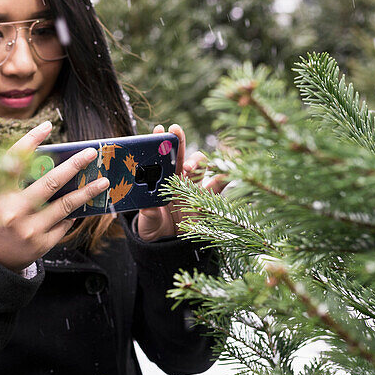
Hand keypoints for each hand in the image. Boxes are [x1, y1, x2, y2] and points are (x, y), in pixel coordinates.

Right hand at [0, 121, 109, 272]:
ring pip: (66, 205)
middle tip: (91, 153)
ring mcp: (28, 229)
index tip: (48, 126)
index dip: (31, 140)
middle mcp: (12, 210)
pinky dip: (71, 214)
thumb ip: (9, 180)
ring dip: (87, 191)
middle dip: (75, 165)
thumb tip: (46, 159)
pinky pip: (63, 224)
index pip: (15, 161)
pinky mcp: (41, 244)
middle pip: (50, 182)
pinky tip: (78, 208)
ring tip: (103, 181)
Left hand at [136, 123, 228, 241]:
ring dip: (197, 161)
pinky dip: (224, 177)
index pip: (162, 159)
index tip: (158, 130)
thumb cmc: (155, 229)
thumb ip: (148, 215)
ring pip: (200, 166)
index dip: (160, 143)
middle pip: (181, 155)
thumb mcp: (148, 224)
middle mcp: (179, 180)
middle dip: (179, 140)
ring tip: (188, 167)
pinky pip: (219, 185)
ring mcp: (195, 188)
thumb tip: (148, 207)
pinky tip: (226, 173)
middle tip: (174, 130)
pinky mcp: (208, 198)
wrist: (169, 245)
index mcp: (162, 182)